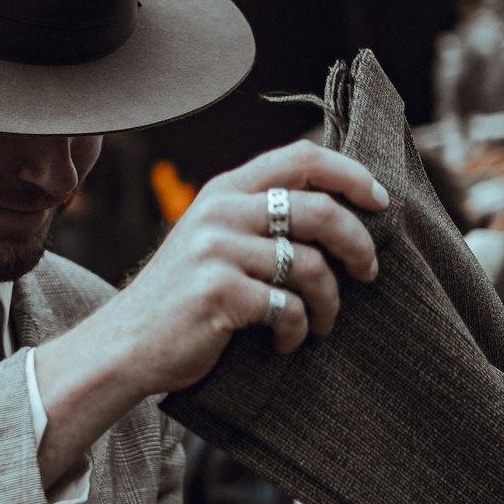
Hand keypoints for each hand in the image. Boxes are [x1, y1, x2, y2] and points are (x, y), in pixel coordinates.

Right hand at [112, 138, 385, 395]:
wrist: (124, 346)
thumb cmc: (179, 301)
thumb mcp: (210, 242)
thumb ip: (256, 220)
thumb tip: (339, 214)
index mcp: (223, 191)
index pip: (302, 158)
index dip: (351, 174)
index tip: (380, 202)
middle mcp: (219, 212)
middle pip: (320, 211)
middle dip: (358, 245)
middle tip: (368, 273)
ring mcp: (216, 251)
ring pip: (310, 267)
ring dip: (329, 303)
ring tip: (322, 324)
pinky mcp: (218, 293)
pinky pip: (287, 307)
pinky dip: (297, 330)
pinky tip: (285, 342)